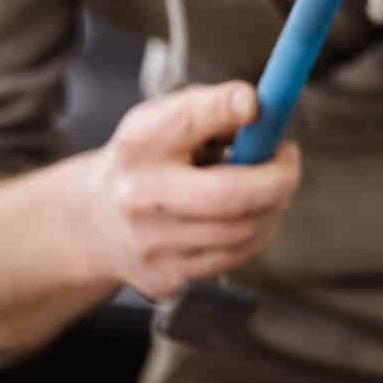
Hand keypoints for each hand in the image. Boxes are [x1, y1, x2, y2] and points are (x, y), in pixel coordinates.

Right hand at [74, 83, 301, 300]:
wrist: (94, 221)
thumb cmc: (149, 160)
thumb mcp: (166, 119)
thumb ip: (214, 108)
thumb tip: (262, 108)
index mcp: (141, 143)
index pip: (188, 120)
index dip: (227, 108)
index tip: (256, 105)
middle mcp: (140, 196)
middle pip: (231, 195)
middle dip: (279, 177)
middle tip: (288, 159)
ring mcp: (152, 243)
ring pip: (245, 230)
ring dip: (274, 205)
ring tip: (269, 187)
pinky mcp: (166, 277)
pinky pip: (236, 256)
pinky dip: (257, 232)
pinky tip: (248, 215)